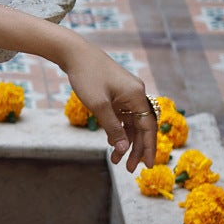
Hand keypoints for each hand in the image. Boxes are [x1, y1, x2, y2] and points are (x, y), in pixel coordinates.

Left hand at [65, 42, 159, 171]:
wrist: (75, 54)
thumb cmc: (87, 77)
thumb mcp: (99, 106)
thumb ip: (112, 128)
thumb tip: (123, 149)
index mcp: (137, 96)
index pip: (148, 127)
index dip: (149, 147)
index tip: (147, 166)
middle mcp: (136, 94)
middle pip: (141, 127)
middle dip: (136, 149)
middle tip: (129, 169)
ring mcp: (127, 94)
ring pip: (131, 124)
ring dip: (125, 142)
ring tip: (116, 161)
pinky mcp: (117, 94)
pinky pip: (122, 117)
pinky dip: (118, 130)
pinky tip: (111, 144)